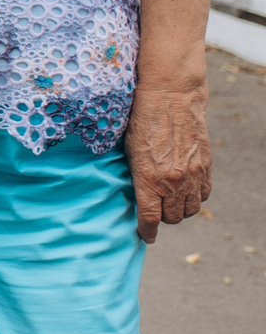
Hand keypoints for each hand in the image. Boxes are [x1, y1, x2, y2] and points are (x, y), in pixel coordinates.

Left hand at [125, 81, 210, 241]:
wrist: (171, 98)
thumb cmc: (141, 119)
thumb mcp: (129, 149)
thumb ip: (136, 174)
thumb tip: (137, 194)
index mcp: (149, 179)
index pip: (150, 218)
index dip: (147, 231)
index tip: (145, 236)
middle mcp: (173, 182)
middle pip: (172, 217)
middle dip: (162, 218)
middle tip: (155, 211)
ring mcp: (192, 176)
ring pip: (189, 210)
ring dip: (179, 210)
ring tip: (169, 201)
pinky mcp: (205, 167)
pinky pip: (203, 195)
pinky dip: (194, 198)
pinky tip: (185, 191)